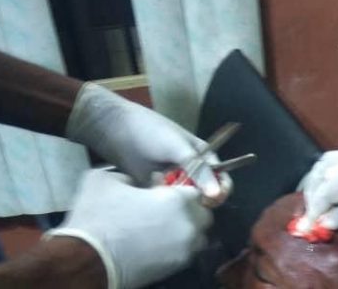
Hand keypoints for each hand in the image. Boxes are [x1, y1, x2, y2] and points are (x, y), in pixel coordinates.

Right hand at [46, 169, 212, 288]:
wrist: (86, 260)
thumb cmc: (98, 216)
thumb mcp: (105, 180)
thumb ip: (127, 176)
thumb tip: (132, 183)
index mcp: (178, 200)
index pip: (196, 190)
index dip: (181, 190)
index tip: (164, 192)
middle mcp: (189, 225)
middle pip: (202, 214)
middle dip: (189, 211)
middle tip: (165, 211)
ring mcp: (184, 250)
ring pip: (197, 236)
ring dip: (186, 231)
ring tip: (162, 230)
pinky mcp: (174, 269)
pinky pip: (185, 254)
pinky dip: (176, 248)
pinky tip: (155, 245)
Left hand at [66, 83, 229, 201]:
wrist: (116, 130)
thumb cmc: (152, 132)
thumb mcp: (178, 148)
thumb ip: (199, 170)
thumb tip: (217, 195)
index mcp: (204, 157)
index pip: (221, 179)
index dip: (219, 192)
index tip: (208, 201)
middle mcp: (192, 171)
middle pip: (205, 194)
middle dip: (198, 201)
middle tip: (185, 204)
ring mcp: (173, 181)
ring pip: (185, 201)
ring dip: (179, 204)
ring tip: (165, 200)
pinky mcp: (156, 190)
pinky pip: (166, 203)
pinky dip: (163, 206)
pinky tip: (154, 203)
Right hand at [301, 142, 337, 235]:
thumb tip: (321, 220)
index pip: (322, 192)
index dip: (312, 211)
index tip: (307, 227)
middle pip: (321, 171)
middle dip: (312, 192)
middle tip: (312, 211)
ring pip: (329, 158)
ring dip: (319, 176)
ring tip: (319, 194)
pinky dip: (335, 163)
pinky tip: (336, 175)